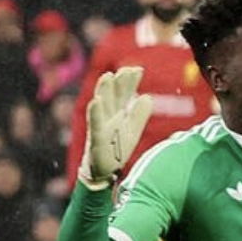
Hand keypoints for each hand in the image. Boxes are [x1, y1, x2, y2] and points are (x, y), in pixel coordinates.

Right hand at [81, 67, 152, 187]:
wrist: (103, 171)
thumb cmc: (116, 149)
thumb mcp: (132, 130)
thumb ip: (139, 114)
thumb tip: (147, 97)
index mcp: (118, 114)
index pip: (124, 95)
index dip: (130, 82)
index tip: (137, 69)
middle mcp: (108, 117)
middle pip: (113, 96)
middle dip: (119, 82)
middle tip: (126, 69)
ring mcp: (100, 126)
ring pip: (102, 105)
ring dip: (104, 90)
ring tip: (108, 75)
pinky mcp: (95, 138)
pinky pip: (94, 123)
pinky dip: (95, 112)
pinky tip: (96, 101)